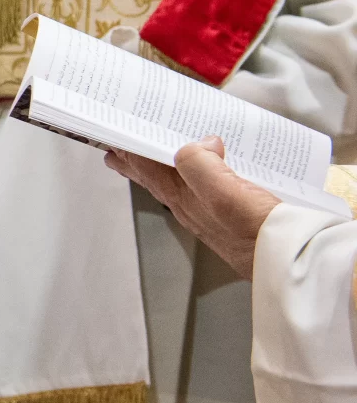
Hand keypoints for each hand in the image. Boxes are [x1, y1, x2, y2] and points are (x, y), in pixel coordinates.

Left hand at [104, 138, 277, 280]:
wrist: (290, 266)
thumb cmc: (257, 236)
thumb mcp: (224, 193)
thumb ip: (200, 165)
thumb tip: (199, 144)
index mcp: (183, 198)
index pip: (145, 168)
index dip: (128, 149)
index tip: (113, 135)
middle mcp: (192, 208)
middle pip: (155, 178)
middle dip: (136, 161)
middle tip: (120, 149)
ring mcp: (211, 215)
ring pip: (179, 185)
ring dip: (165, 168)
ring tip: (155, 157)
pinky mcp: (233, 218)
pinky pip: (207, 190)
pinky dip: (201, 176)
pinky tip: (211, 173)